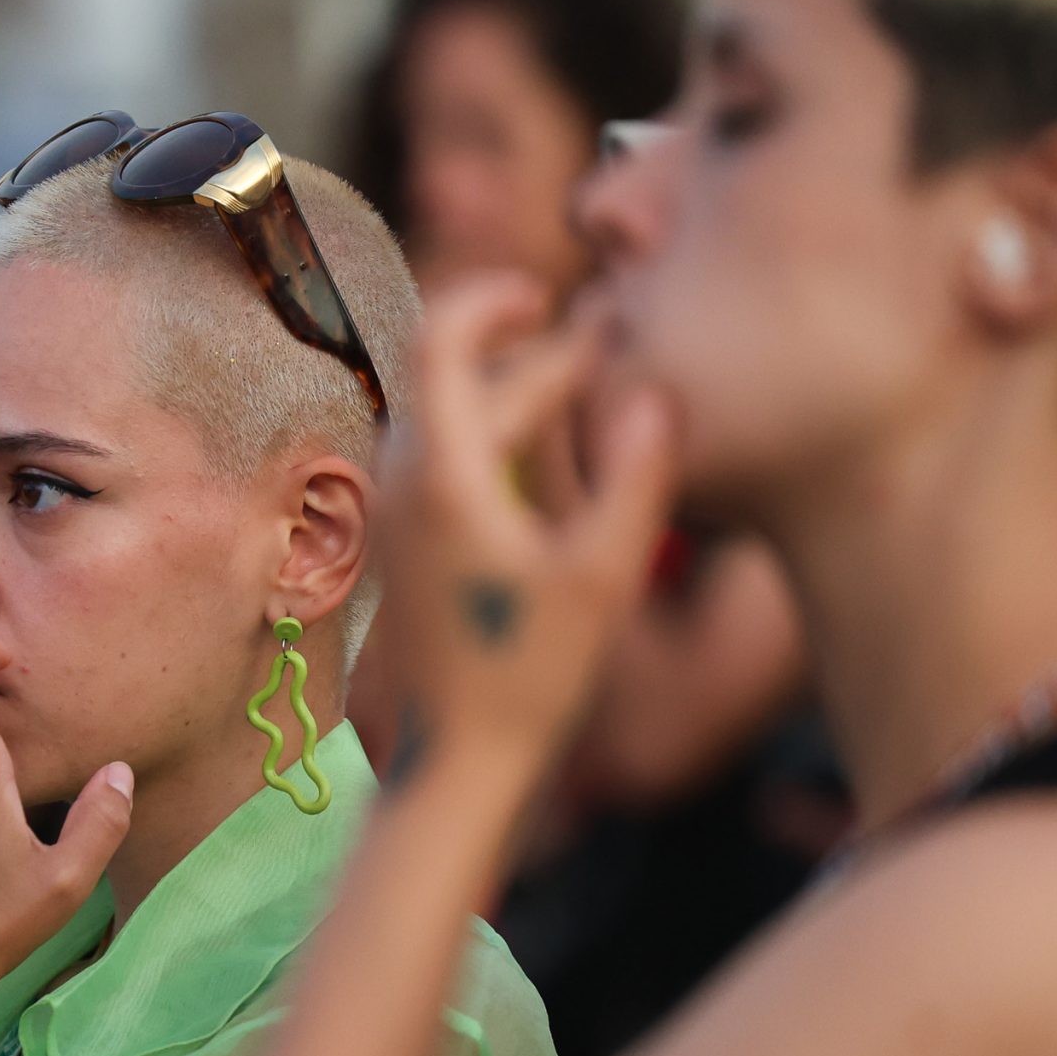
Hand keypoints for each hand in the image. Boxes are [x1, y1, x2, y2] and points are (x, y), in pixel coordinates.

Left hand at [380, 274, 678, 776]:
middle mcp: (404, 486)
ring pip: (452, 422)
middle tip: (613, 346)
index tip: (544, 294)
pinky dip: (496, 438)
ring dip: (515, 397)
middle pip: (459, 384)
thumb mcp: (605, 576)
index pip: (439, 343)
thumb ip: (635, 477)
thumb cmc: (530, 675)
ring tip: (592, 391)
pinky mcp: (406, 547)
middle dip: (534, 358)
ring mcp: (398, 518)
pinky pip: (445, 461)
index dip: (488, 300)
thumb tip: (658, 397)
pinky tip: (552, 456)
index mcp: (442, 477)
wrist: (457, 761)